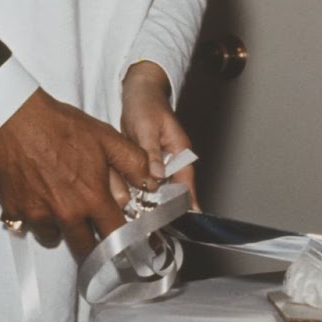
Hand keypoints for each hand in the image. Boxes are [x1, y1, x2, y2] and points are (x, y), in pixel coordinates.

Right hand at [0, 88, 151, 259]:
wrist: (16, 117)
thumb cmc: (63, 126)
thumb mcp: (107, 137)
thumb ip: (133, 161)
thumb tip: (150, 181)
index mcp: (92, 198)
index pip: (115, 235)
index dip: (123, 240)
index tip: (125, 242)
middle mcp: (66, 213)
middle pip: (84, 247)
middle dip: (91, 242)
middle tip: (92, 228)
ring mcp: (37, 215)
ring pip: (54, 237)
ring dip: (61, 228)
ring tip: (62, 206)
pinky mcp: (14, 211)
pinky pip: (28, 226)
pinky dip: (35, 217)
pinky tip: (38, 197)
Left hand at [120, 61, 197, 209]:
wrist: (138, 93)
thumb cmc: (145, 105)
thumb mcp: (146, 127)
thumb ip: (151, 152)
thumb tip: (157, 176)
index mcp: (180, 150)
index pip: (186, 181)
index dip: (187, 201)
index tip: (188, 219)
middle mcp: (173, 160)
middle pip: (174, 190)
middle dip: (168, 208)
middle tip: (159, 228)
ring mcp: (161, 163)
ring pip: (160, 189)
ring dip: (154, 203)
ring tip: (147, 223)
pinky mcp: (148, 164)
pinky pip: (148, 183)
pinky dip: (142, 193)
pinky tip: (133, 205)